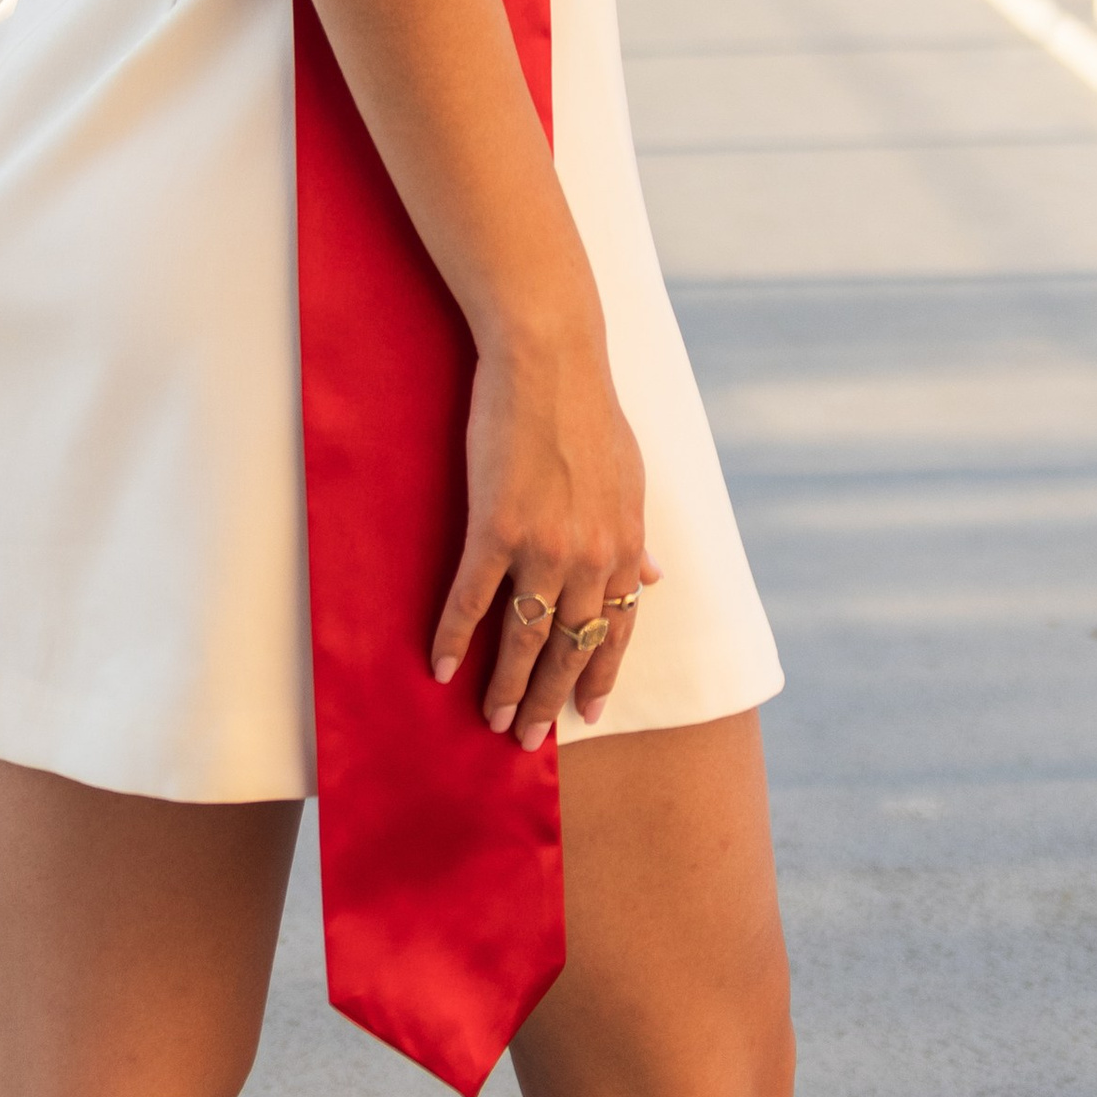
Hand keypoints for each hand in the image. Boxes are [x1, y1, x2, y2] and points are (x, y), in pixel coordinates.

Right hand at [428, 318, 659, 750]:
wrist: (549, 357)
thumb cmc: (588, 408)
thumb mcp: (631, 475)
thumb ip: (637, 534)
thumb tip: (655, 579)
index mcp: (624, 545)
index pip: (616, 632)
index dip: (600, 676)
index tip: (588, 714)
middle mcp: (591, 557)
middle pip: (570, 649)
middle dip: (549, 700)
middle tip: (526, 739)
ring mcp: (544, 546)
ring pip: (525, 638)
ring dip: (506, 685)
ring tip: (489, 718)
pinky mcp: (496, 528)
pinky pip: (473, 599)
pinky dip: (456, 637)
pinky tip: (441, 665)